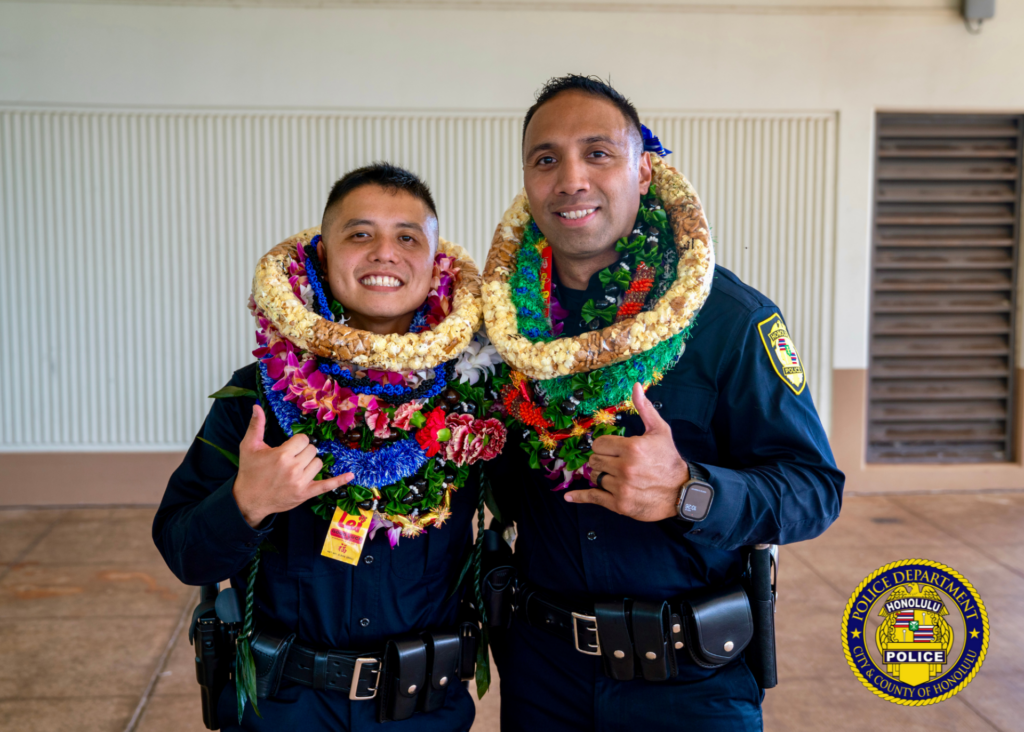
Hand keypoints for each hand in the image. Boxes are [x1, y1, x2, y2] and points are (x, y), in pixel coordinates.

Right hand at [232, 405, 353, 527]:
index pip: (304, 439)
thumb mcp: (249, 446)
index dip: (297, 442)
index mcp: (282, 455)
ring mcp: (301, 482)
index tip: (289, 447)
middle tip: (291, 458)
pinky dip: (340, 480)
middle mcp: (293, 468)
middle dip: (303, 452)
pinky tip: (351, 475)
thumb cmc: (249, 471)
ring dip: (311, 463)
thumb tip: (257, 406)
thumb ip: (256, 425)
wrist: (248, 500)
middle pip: (313, 450)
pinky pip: (327, 486)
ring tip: (297, 468)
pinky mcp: (306, 493)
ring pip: (319, 463)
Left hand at [566, 383, 688, 521]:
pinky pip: (593, 498)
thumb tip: (636, 386)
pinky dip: (580, 497)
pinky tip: (569, 497)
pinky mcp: (620, 504)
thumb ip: (644, 408)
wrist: (682, 492)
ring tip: (616, 476)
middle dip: (602, 460)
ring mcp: (622, 487)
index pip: (599, 444)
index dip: (605, 446)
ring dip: (601, 475)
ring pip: (594, 477)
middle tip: (615, 462)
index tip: (613, 449)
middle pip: (594, 460)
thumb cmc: (669, 459)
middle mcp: (625, 468)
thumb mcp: (660, 431)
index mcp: (632, 448)